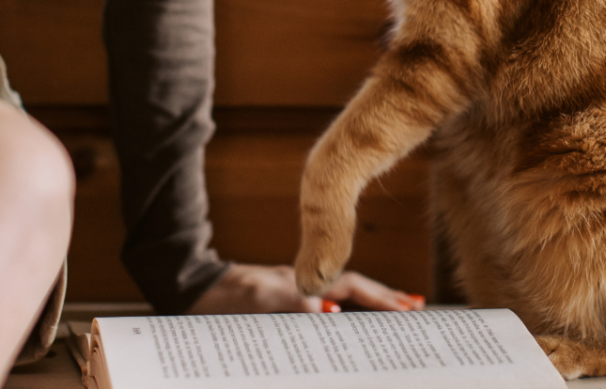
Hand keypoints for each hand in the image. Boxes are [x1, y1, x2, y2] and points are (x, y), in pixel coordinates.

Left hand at [187, 263, 424, 314]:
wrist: (190, 292)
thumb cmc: (221, 297)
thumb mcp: (257, 300)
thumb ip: (294, 303)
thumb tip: (331, 312)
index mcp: (302, 281)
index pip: (351, 288)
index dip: (381, 299)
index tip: (409, 308)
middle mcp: (302, 285)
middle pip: (352, 290)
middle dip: (384, 299)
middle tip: (415, 309)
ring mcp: (293, 294)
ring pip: (339, 299)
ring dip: (367, 307)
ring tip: (394, 314)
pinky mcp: (281, 307)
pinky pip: (321, 310)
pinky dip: (342, 316)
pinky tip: (346, 325)